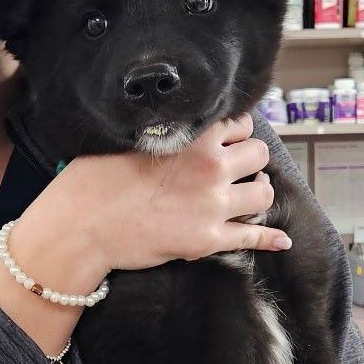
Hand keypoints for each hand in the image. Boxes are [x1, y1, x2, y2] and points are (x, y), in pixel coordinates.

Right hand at [24, 111, 291, 277]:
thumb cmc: (95, 178)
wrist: (82, 225)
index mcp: (194, 136)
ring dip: (258, 192)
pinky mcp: (209, 240)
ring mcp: (214, 205)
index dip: (235, 132)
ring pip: (264, 193)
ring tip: (248, 194)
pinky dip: (271, 239)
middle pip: (259, 154)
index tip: (229, 139)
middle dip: (251, 159)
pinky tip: (281, 240)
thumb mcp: (129, 136)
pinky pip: (253, 237)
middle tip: (238, 167)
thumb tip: (178, 124)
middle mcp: (211, 167)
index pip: (239, 123)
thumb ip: (164, 128)